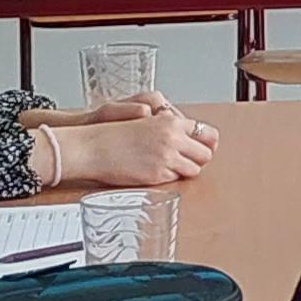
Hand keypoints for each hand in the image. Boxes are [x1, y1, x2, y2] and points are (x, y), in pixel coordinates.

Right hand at [53, 107, 217, 186]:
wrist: (92, 148)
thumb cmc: (113, 134)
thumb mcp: (145, 121)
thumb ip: (168, 126)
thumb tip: (186, 135)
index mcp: (171, 122)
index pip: (207, 134)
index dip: (206, 143)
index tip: (202, 148)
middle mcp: (173, 138)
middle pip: (206, 154)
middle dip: (198, 159)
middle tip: (185, 160)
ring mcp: (167, 157)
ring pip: (195, 169)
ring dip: (185, 170)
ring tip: (168, 166)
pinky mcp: (158, 174)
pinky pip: (177, 179)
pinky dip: (170, 177)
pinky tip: (156, 171)